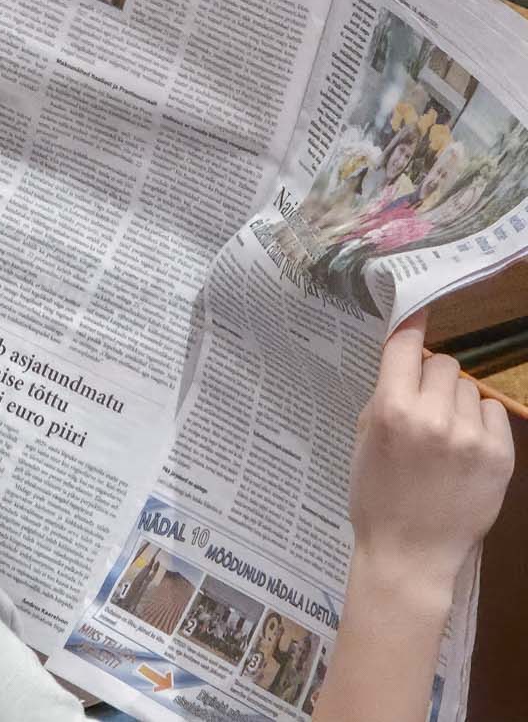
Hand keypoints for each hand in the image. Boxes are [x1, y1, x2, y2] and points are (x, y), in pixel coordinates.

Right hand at [348, 313, 513, 591]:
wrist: (410, 553)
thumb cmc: (376, 496)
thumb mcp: (364, 439)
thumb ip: (386, 397)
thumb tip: (406, 361)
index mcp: (390, 410)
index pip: (405, 346)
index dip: (411, 326)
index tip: (417, 312)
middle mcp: (433, 417)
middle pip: (443, 363)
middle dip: (432, 377)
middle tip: (423, 403)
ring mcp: (470, 437)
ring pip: (470, 387)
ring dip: (458, 401)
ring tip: (445, 433)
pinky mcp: (499, 456)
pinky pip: (494, 413)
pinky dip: (481, 423)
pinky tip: (465, 447)